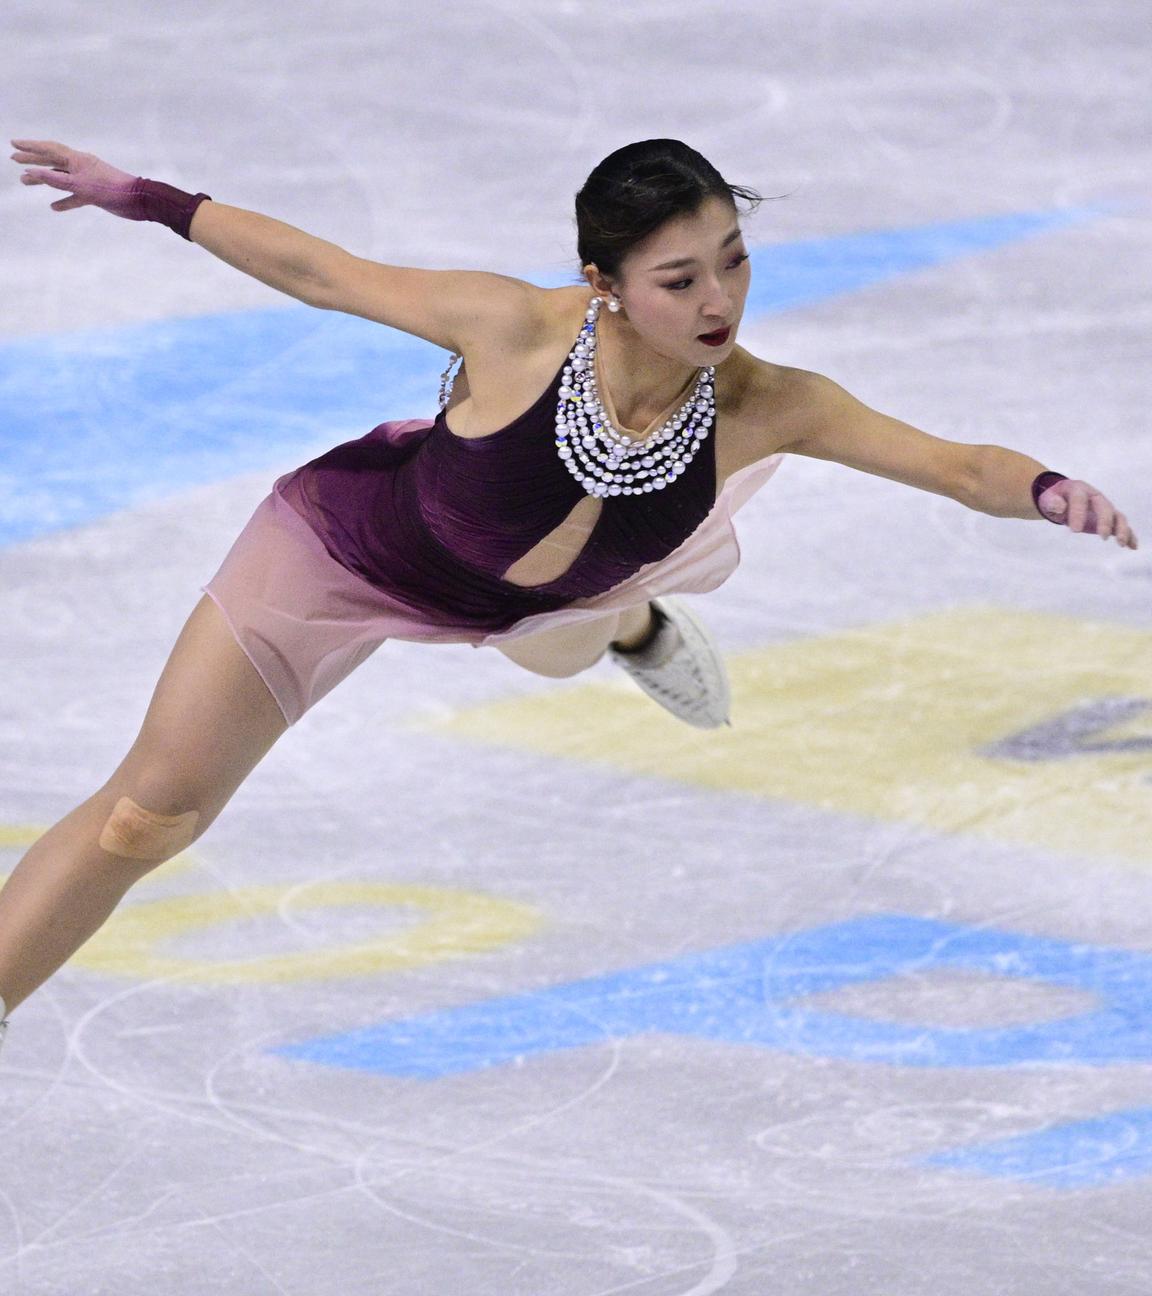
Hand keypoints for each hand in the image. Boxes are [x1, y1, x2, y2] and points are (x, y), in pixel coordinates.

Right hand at [10, 138, 141, 216]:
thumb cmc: (110, 189)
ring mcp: (87, 180)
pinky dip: (64, 201)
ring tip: (25, 182)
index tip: (13, 145)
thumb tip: (32, 172)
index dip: (30, 147)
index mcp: (77, 160)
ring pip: (61, 179)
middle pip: (52, 161)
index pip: (49, 149)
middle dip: (33, 160)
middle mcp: (81, 167)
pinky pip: (75, 197)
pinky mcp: (94, 195)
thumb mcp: (80, 185)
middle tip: (14, 160)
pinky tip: (54, 207)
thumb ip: (56, 180)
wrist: (138, 201)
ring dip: (44, 180)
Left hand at [1037, 477, 1138, 548]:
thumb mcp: (1048, 499)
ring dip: (1121, 529)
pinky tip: (1132, 546)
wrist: (1061, 498)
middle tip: (1102, 536)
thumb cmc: (1054, 499)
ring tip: (1121, 543)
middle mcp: (1095, 497)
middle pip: (1104, 507)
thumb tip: (1060, 507)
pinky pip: (1120, 526)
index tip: (1075, 530)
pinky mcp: (1108, 519)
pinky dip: (1128, 535)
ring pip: (1117, 516)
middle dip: (1105, 521)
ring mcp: (1104, 507)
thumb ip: (1052, 502)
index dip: (1078, 513)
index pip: (1080, 499)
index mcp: (1078, 489)